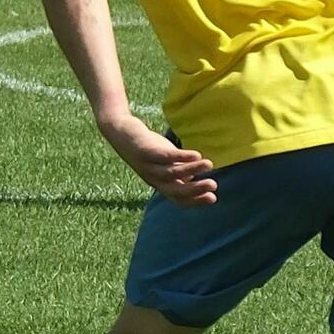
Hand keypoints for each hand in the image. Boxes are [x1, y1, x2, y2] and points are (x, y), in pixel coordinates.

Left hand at [97, 110, 217, 205]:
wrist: (120, 132)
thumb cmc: (147, 148)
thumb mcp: (164, 163)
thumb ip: (178, 171)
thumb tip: (194, 180)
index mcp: (161, 183)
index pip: (179, 199)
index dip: (195, 201)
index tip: (213, 198)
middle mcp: (154, 179)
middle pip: (176, 190)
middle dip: (195, 189)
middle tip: (214, 185)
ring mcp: (148, 166)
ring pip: (171, 173)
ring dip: (192, 170)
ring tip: (209, 164)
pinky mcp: (145, 151)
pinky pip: (164, 157)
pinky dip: (181, 157)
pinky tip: (196, 154)